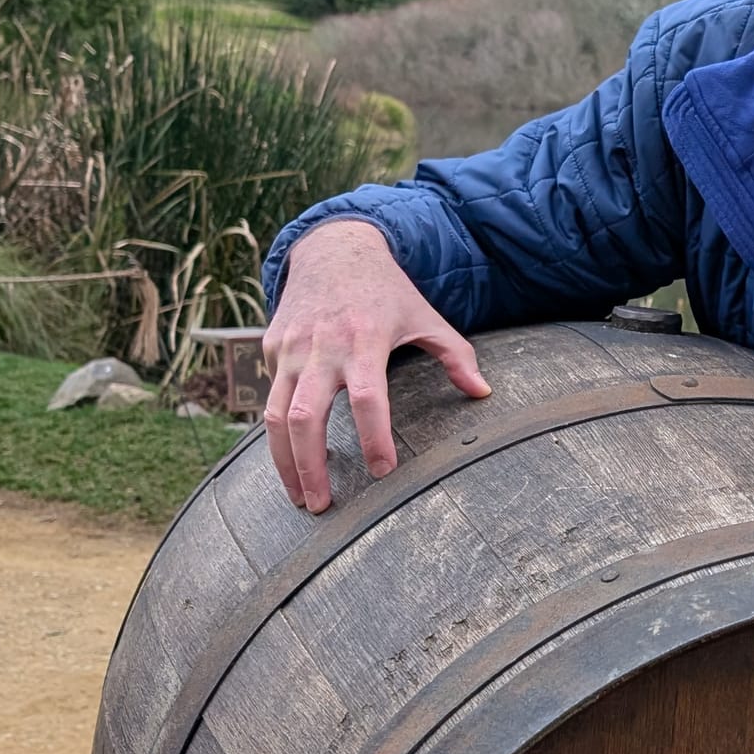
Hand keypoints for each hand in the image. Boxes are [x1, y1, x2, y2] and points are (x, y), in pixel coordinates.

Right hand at [262, 220, 488, 512]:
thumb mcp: (425, 315)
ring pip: (273, 416)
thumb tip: (484, 392)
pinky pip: (269, 396)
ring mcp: (290, 348)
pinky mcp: (271, 348)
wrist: (334, 247)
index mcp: (364, 341)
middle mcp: (321, 348)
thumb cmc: (386, 289)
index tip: (384, 471)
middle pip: (303, 418)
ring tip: (300, 496)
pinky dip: (276, 432)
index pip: (367, 399)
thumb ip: (456, 354)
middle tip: (321, 506)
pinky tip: (292, 458)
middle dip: (309, 467)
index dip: (374, 438)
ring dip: (283, 462)